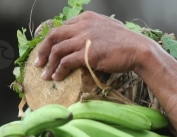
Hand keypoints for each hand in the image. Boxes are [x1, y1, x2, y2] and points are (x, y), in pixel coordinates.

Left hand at [35, 11, 153, 80]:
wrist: (138, 49)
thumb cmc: (127, 42)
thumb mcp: (108, 28)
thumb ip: (95, 30)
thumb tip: (88, 40)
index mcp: (86, 18)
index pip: (62, 27)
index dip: (52, 40)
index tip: (48, 50)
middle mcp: (82, 26)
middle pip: (54, 36)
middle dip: (43, 50)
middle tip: (39, 62)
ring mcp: (84, 39)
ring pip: (57, 50)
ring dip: (49, 64)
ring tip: (45, 75)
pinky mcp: (87, 54)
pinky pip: (66, 62)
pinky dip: (59, 70)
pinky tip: (57, 77)